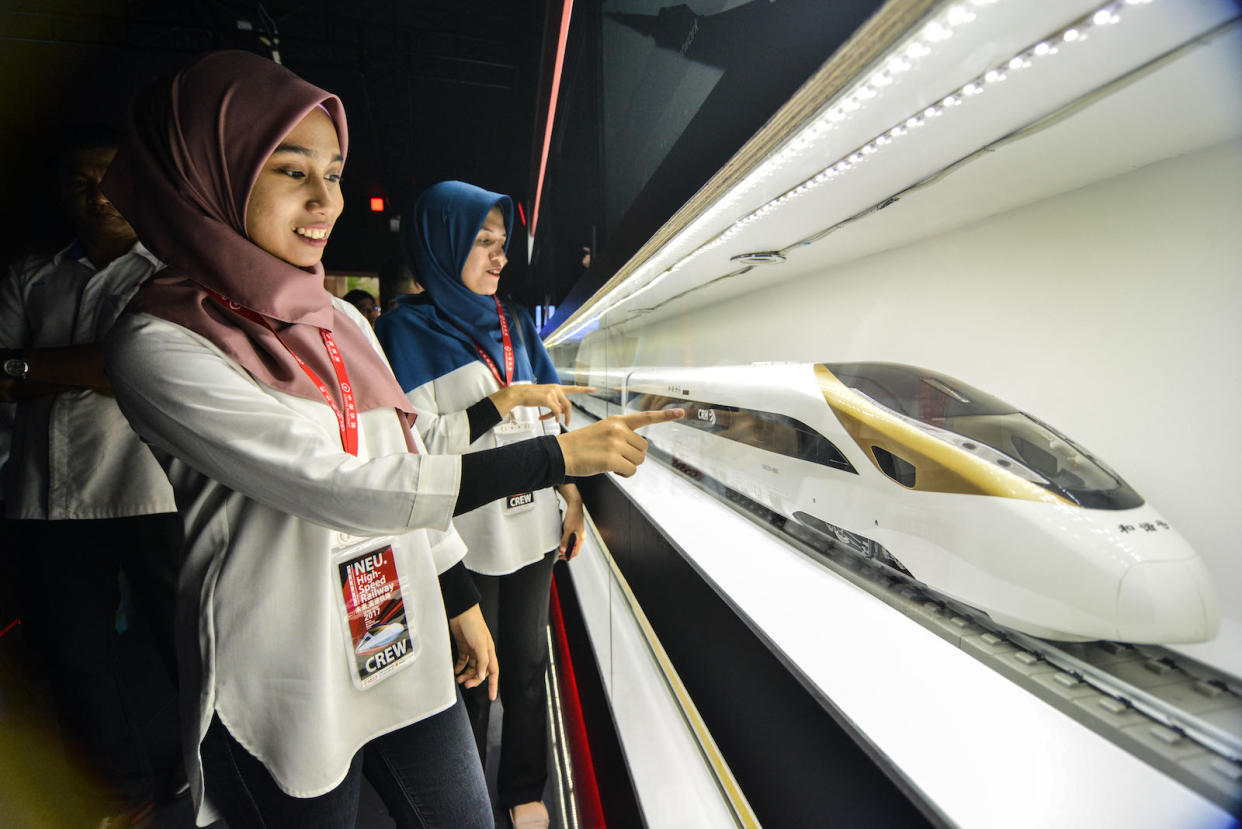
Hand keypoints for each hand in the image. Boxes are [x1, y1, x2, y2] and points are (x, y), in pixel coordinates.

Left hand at [448, 604, 498, 700]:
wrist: (462, 613)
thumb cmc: (474, 625)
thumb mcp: (480, 644)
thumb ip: (482, 661)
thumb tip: (482, 676)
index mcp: (489, 652)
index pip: (493, 672)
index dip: (493, 685)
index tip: (492, 696)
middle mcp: (482, 652)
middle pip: (481, 672)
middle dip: (475, 680)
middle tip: (467, 685)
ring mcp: (473, 650)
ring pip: (472, 668)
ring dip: (466, 675)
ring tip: (459, 680)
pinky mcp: (464, 646)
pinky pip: (463, 661)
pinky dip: (460, 667)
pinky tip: (456, 671)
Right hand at [489, 383, 595, 425]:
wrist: (518, 394)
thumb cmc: (530, 397)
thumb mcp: (545, 398)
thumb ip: (554, 403)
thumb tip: (561, 413)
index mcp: (556, 387)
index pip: (573, 388)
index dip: (585, 389)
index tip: (594, 389)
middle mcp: (556, 388)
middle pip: (568, 405)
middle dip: (568, 416)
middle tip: (567, 424)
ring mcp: (552, 392)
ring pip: (561, 409)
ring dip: (557, 417)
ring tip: (550, 420)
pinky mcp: (547, 398)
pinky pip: (556, 411)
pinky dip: (553, 417)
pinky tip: (543, 418)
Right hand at [555, 408, 683, 476]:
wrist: (562, 452)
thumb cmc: (583, 445)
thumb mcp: (603, 430)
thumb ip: (621, 435)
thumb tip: (639, 450)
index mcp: (618, 421)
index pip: (645, 417)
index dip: (665, 416)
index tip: (682, 413)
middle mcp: (619, 429)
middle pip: (644, 449)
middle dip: (633, 457)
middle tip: (615, 457)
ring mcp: (616, 443)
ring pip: (638, 461)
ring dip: (628, 466)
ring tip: (609, 462)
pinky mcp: (611, 459)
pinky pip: (631, 471)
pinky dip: (623, 474)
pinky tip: (609, 469)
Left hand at [557, 484, 583, 559]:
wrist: (575, 506)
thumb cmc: (573, 516)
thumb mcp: (567, 529)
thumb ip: (565, 541)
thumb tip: (562, 550)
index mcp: (580, 538)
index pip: (575, 552)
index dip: (568, 556)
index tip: (561, 557)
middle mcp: (581, 537)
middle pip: (574, 548)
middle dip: (566, 552)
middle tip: (559, 553)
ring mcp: (579, 533)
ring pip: (572, 543)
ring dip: (566, 546)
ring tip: (560, 546)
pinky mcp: (576, 529)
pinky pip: (571, 538)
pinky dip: (567, 540)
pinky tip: (562, 538)